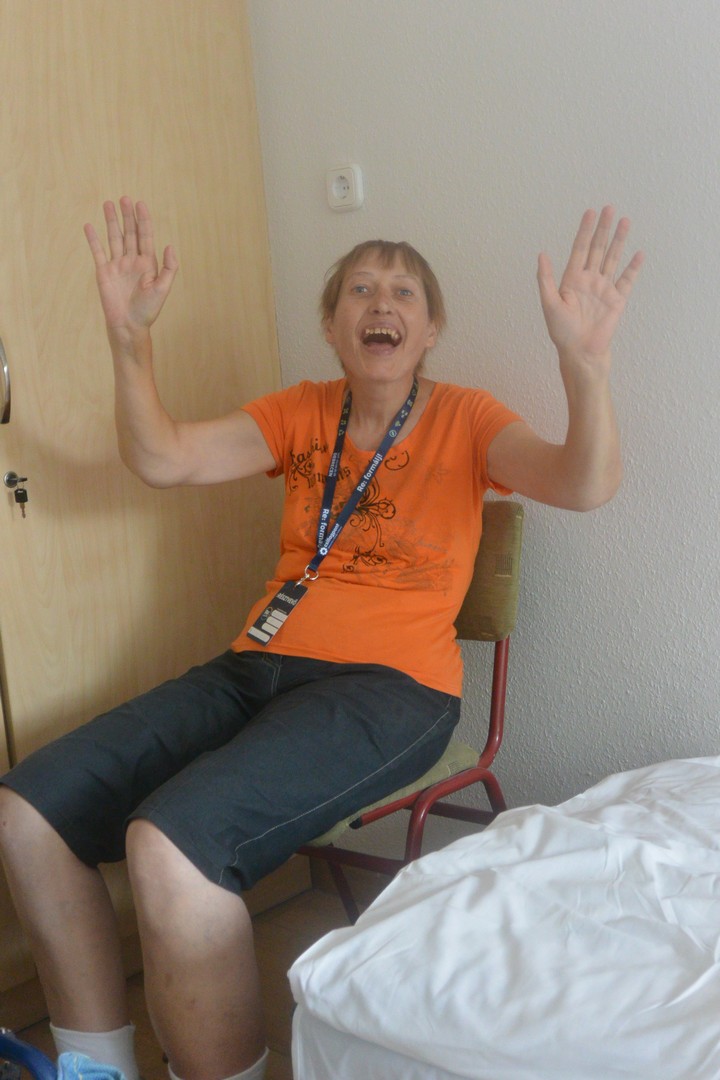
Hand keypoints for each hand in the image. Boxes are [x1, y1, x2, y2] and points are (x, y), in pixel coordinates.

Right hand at [84, 197, 177, 336]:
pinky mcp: (104, 272)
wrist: (128, 325)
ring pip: (114, 238)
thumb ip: (169, 268)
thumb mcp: (163, 289)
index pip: (145, 236)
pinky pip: (98, 252)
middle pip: (129, 233)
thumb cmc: (147, 310)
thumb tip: (169, 245)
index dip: (143, 220)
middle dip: (127, 216)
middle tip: (124, 198)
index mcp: (147, 263)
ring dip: (111, 221)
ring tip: (108, 204)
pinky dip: (93, 239)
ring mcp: (117, 265)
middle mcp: (132, 261)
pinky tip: (89, 225)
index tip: (140, 203)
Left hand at [537, 206, 643, 363]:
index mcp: (571, 279)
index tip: (590, 213)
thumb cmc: (562, 331)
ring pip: (612, 258)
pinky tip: (638, 254)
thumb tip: (541, 254)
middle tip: (609, 208)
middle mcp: (589, 280)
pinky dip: (633, 267)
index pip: (580, 249)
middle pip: (597, 249)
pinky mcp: (617, 299)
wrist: (580, 352)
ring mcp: (604, 288)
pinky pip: (627, 280)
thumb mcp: (549, 303)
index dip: (585, 231)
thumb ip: (546, 279)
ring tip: (625, 221)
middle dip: (603, 229)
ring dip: (619, 240)